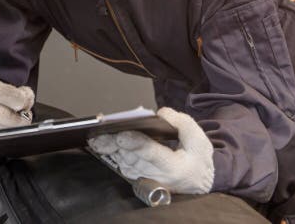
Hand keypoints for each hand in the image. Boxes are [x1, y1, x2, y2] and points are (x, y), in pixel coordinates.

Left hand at [88, 107, 213, 193]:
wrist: (198, 181)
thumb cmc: (197, 158)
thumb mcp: (198, 139)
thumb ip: (181, 122)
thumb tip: (160, 113)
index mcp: (174, 166)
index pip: (151, 153)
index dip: (135, 143)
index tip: (121, 134)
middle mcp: (158, 175)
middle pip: (132, 157)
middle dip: (114, 144)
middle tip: (99, 133)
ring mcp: (148, 179)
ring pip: (124, 162)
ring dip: (110, 150)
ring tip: (96, 137)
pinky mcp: (140, 178)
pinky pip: (123, 166)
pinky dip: (112, 154)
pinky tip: (101, 144)